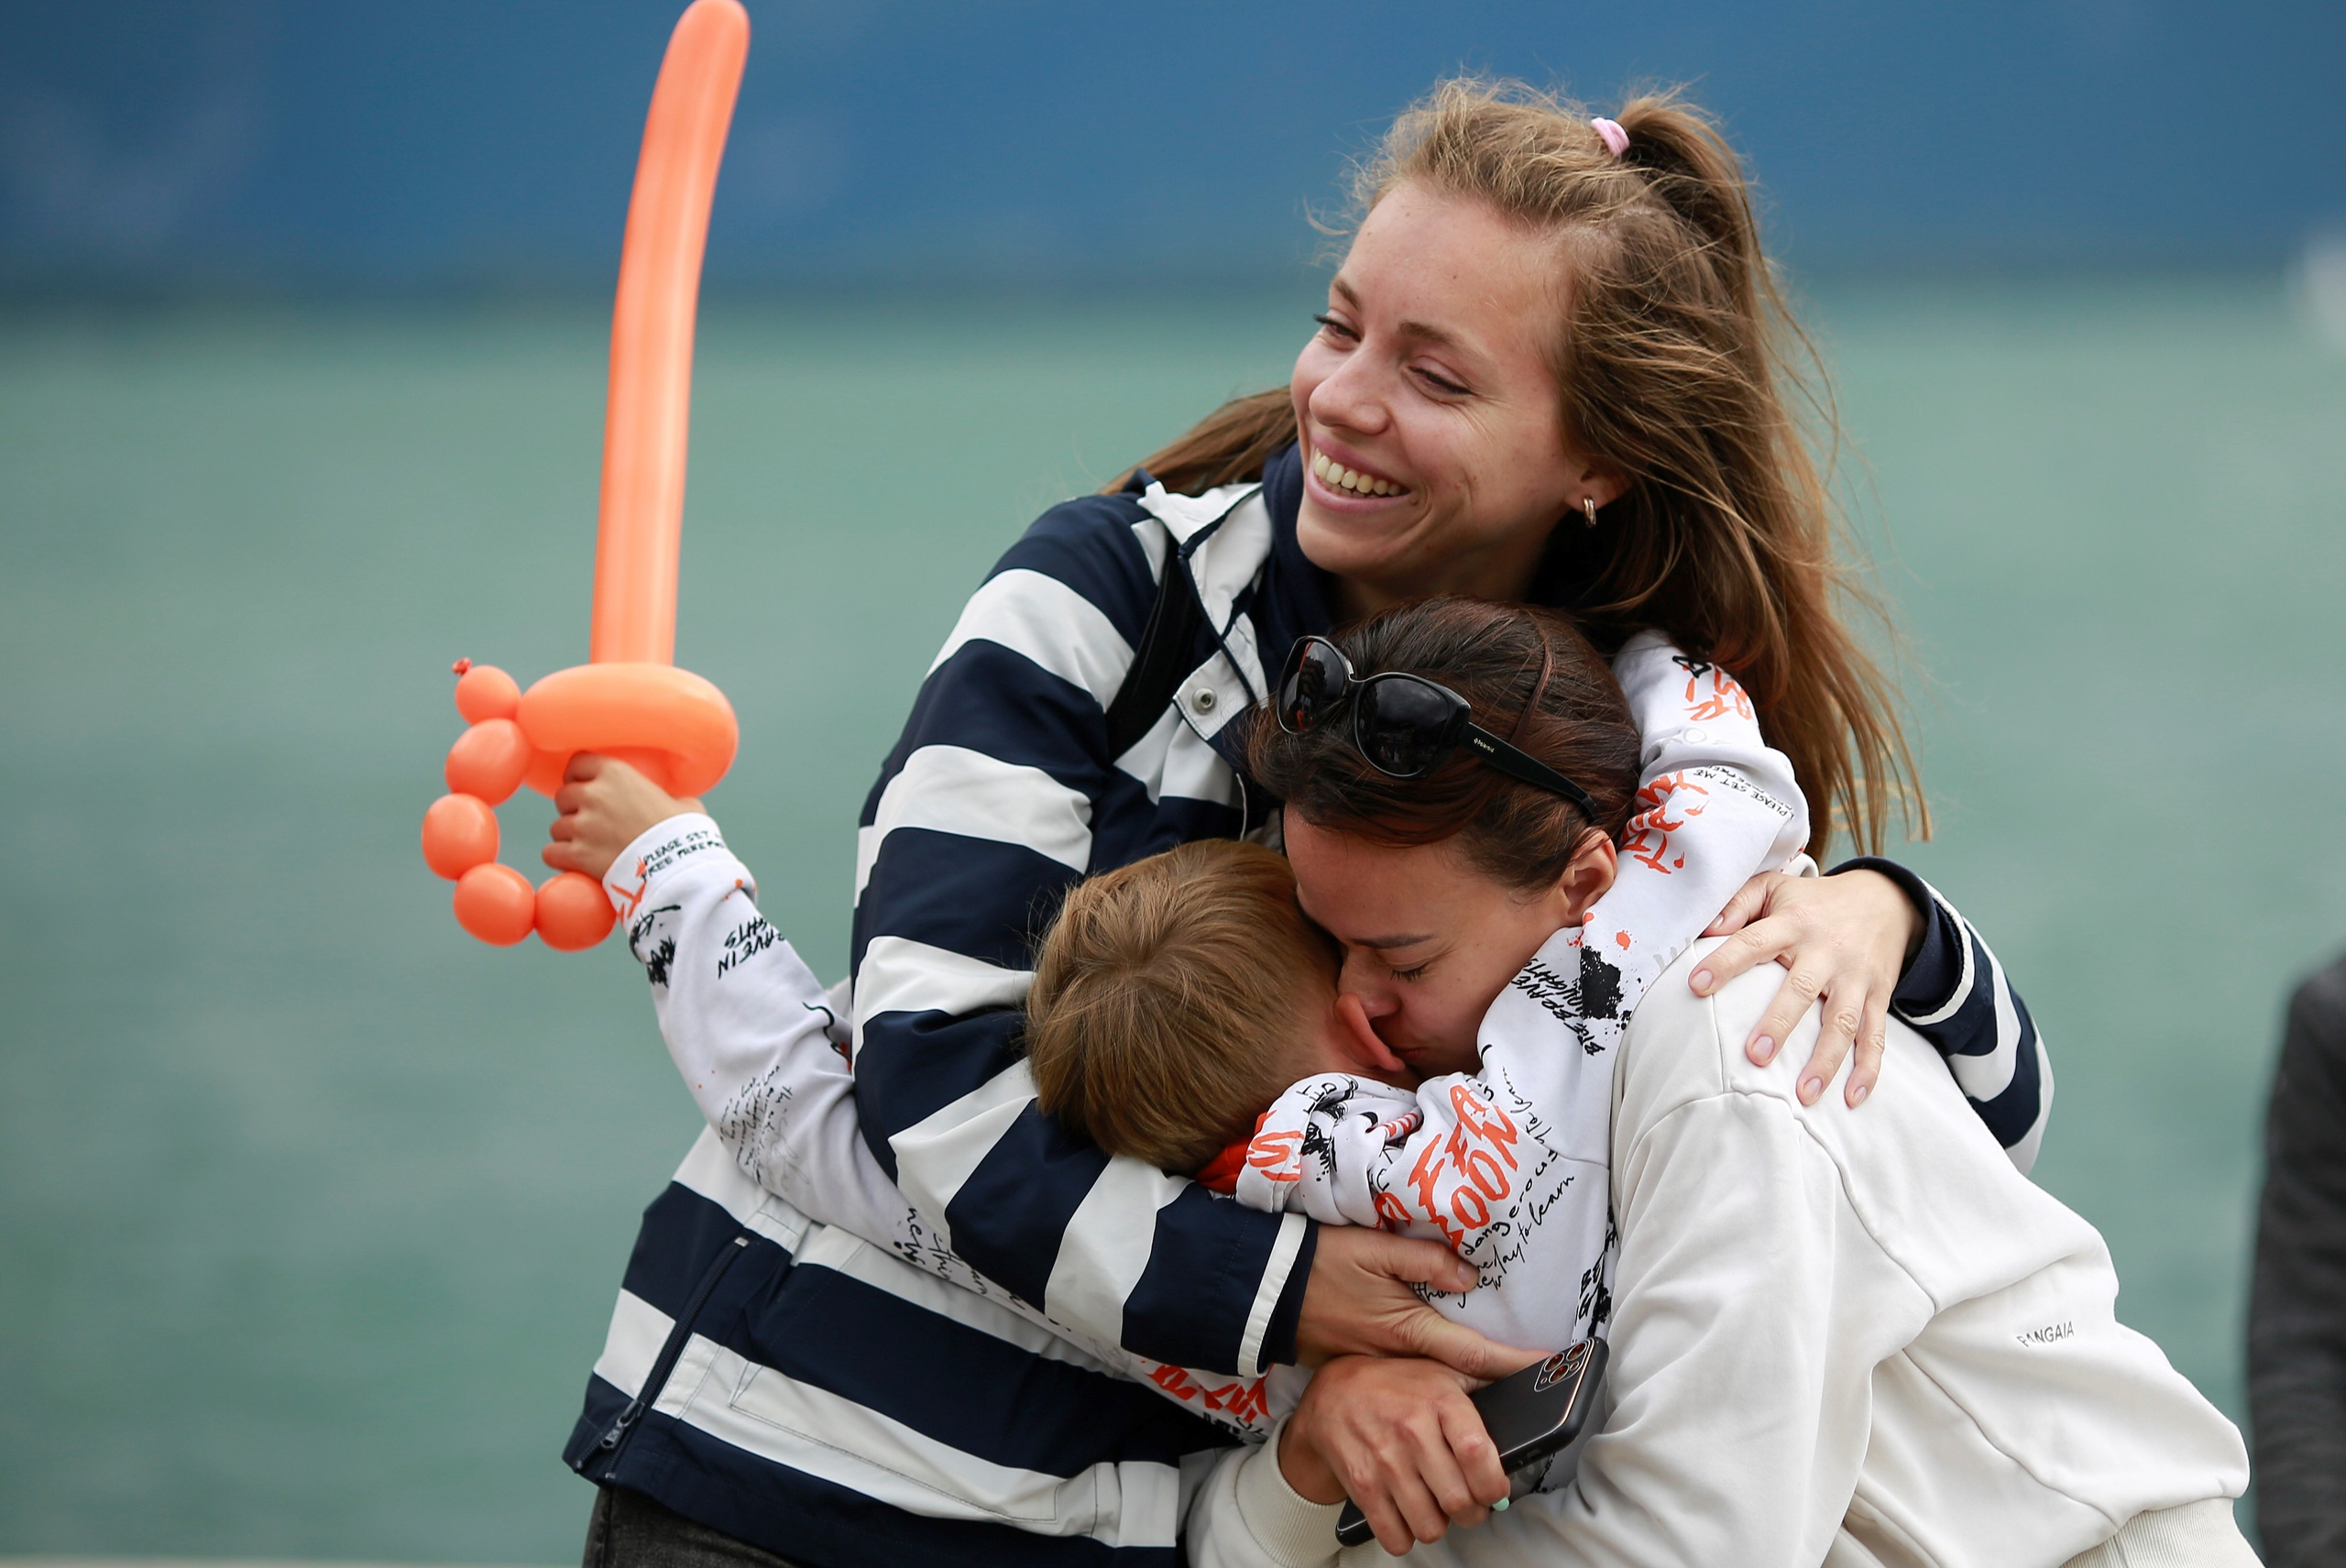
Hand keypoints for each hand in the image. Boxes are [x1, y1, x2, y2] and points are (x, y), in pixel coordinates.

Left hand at [541, 754, 703, 881]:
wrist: (677, 868)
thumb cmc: (685, 834)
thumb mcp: (684, 804)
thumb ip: (668, 799)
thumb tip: (674, 803)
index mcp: (616, 774)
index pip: (578, 763)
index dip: (579, 777)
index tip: (584, 786)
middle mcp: (593, 795)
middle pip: (563, 796)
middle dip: (573, 809)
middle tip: (589, 823)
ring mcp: (582, 826)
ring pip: (557, 827)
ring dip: (568, 837)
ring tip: (587, 848)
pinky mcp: (576, 855)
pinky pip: (550, 853)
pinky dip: (560, 859)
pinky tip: (572, 863)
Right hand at [1278, 1355, 1509, 1554]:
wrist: (1331, 1394)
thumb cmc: (1396, 1384)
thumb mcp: (1444, 1370)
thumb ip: (1492, 1374)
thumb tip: (1548, 1363)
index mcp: (1440, 1401)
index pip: (1478, 1454)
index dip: (1494, 1485)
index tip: (1495, 1490)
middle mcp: (1412, 1431)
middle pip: (1459, 1502)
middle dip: (1472, 1512)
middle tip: (1470, 1503)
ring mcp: (1384, 1461)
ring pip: (1430, 1526)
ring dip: (1439, 1525)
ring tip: (1437, 1505)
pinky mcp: (1361, 1485)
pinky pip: (1395, 1536)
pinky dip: (1406, 1536)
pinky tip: (1408, 1515)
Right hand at [1296, 1226, 1541, 1381]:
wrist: (1266, 1290)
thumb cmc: (1322, 1263)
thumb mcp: (1376, 1249)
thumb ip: (1425, 1259)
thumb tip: (1469, 1276)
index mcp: (1408, 1329)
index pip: (1474, 1354)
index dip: (1515, 1362)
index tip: (1551, 1369)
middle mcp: (1398, 1359)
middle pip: (1459, 1383)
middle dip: (1500, 1390)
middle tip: (1538, 1391)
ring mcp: (1377, 1370)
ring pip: (1432, 1389)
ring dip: (1467, 1398)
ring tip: (1503, 1395)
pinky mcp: (1359, 1369)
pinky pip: (1404, 1385)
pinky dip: (1430, 1390)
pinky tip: (1444, 1389)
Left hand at [1695, 868, 1921, 1109]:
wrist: (1884, 900)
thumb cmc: (1812, 902)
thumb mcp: (1774, 887)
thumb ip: (1737, 903)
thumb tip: (1705, 928)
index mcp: (1794, 923)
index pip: (1754, 941)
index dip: (1725, 962)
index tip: (1697, 986)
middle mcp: (1826, 951)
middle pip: (1802, 988)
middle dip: (1779, 1023)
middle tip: (1755, 1056)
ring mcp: (1855, 977)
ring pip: (1843, 1021)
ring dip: (1826, 1059)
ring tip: (1803, 1095)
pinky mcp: (1878, 996)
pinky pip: (1876, 1036)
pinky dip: (1868, 1068)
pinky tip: (1852, 1098)